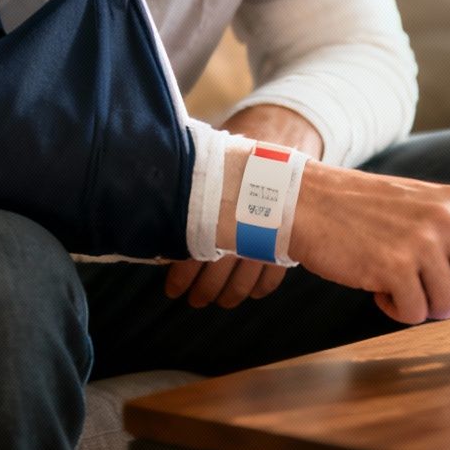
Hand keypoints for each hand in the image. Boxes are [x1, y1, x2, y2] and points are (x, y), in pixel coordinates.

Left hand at [160, 105, 315, 309]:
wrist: (284, 149)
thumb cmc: (242, 161)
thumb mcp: (214, 172)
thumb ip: (192, 198)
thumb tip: (160, 219)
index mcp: (217, 214)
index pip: (193, 255)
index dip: (181, 277)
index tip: (172, 291)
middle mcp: (240, 231)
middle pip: (217, 274)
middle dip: (204, 291)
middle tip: (194, 301)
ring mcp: (266, 239)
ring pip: (244, 280)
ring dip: (231, 294)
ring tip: (221, 301)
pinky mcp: (288, 242)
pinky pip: (274, 275)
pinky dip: (262, 286)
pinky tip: (254, 292)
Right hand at [281, 162, 449, 327]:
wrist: (306, 199)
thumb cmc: (360, 212)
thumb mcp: (420, 208)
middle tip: (415, 282)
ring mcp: (424, 240)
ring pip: (447, 308)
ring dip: (418, 305)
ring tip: (390, 276)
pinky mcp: (396, 264)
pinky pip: (413, 313)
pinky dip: (392, 309)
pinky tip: (373, 283)